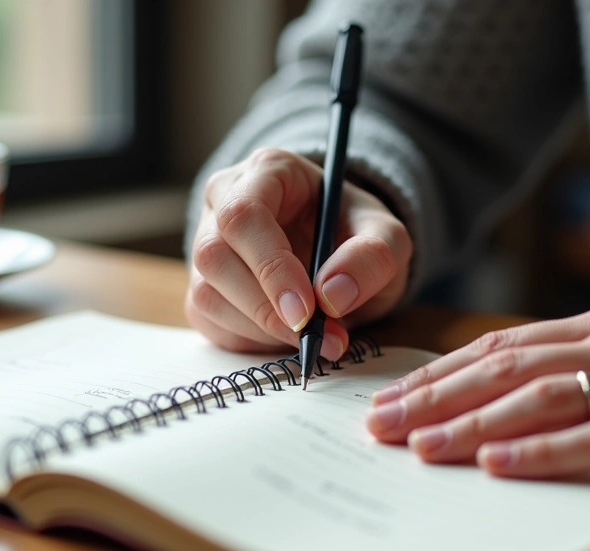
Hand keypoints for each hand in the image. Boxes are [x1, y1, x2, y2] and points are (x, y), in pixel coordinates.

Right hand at [186, 148, 410, 360]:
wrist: (341, 252)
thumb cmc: (356, 232)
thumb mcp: (387, 236)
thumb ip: (373, 256)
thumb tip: (332, 295)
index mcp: (267, 171)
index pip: (244, 214)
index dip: (270, 266)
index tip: (306, 311)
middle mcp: (223, 200)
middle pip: (214, 255)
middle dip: (264, 307)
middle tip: (314, 337)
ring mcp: (205, 243)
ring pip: (206, 293)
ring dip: (260, 328)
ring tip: (311, 335)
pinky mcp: (202, 284)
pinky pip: (209, 320)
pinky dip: (250, 339)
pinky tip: (285, 333)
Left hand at [366, 299, 589, 481]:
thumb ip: (582, 361)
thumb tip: (503, 388)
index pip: (502, 345)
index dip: (440, 372)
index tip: (390, 397)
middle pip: (507, 367)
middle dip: (436, 397)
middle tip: (380, 425)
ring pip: (543, 397)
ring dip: (473, 423)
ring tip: (420, 447)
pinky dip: (543, 450)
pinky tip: (498, 462)